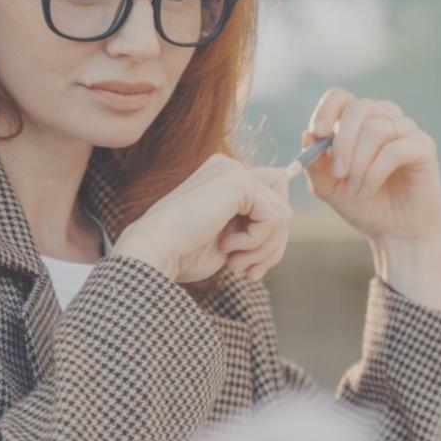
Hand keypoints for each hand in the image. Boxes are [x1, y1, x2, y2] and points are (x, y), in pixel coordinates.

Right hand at [114, 155, 292, 283]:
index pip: (273, 198)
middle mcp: (229, 168)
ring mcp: (234, 171)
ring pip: (283, 214)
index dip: (271, 236)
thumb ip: (253, 225)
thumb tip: (284, 220)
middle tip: (248, 271)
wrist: (156, 251)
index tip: (253, 268)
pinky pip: (275, 218)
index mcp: (223, 180)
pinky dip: (257, 242)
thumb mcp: (228, 238)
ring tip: (235, 262)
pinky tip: (227, 247)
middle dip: (273, 246)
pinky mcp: (238, 181)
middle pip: (283, 204)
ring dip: (264, 249)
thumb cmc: (183, 253)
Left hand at [301, 87, 440, 248]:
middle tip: (337, 173)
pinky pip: (395, 149)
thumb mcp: (328, 188)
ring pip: (376, 129)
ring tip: (355, 190)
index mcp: (359, 122)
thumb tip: (307, 135)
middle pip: (358, 108)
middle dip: (342, 142)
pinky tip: (368, 190)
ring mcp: (406, 130)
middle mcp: (384, 118)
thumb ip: (315, 164)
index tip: (317, 133)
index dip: (327, 110)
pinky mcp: (424, 147)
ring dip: (359, 164)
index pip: (341, 97)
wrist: (396, 233)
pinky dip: (375, 173)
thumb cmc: (363, 206)